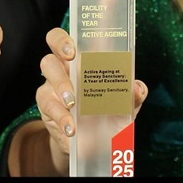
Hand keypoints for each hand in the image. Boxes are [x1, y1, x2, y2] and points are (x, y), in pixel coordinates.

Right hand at [36, 28, 147, 156]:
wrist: (94, 143)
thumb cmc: (108, 113)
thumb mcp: (124, 104)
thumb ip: (133, 94)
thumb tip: (136, 87)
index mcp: (80, 62)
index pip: (64, 41)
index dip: (63, 40)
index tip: (74, 48)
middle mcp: (63, 71)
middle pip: (51, 53)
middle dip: (59, 51)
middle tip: (72, 59)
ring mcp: (52, 88)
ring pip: (48, 77)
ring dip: (61, 86)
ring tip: (72, 102)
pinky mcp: (47, 108)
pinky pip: (49, 106)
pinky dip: (61, 116)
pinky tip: (71, 127)